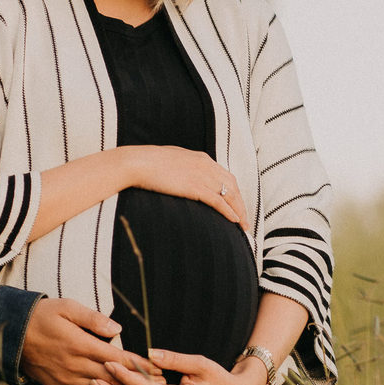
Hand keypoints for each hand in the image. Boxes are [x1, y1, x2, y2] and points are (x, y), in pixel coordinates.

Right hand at [19, 297, 163, 384]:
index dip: (140, 366)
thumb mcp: (67, 307)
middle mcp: (76, 365)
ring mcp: (67, 378)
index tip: (158, 370)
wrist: (10, 334)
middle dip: (138, 383)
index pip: (118, 358)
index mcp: (81, 344)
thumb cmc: (41, 316)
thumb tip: (117, 329)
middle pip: (114, 378)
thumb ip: (93, 319)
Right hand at [126, 146, 248, 230]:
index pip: (226, 176)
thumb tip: (184, 178)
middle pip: (232, 185)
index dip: (234, 192)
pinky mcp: (195, 187)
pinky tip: (235, 221)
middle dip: (241, 203)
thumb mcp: (172, 161)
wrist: (138, 163)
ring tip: (243, 225)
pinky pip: (218, 201)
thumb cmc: (148, 163)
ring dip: (239, 211)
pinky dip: (229, 211)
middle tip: (245, 218)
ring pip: (229, 194)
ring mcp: (202, 176)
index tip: (237, 204)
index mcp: (201, 158)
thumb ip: (184, 168)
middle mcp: (206, 165)